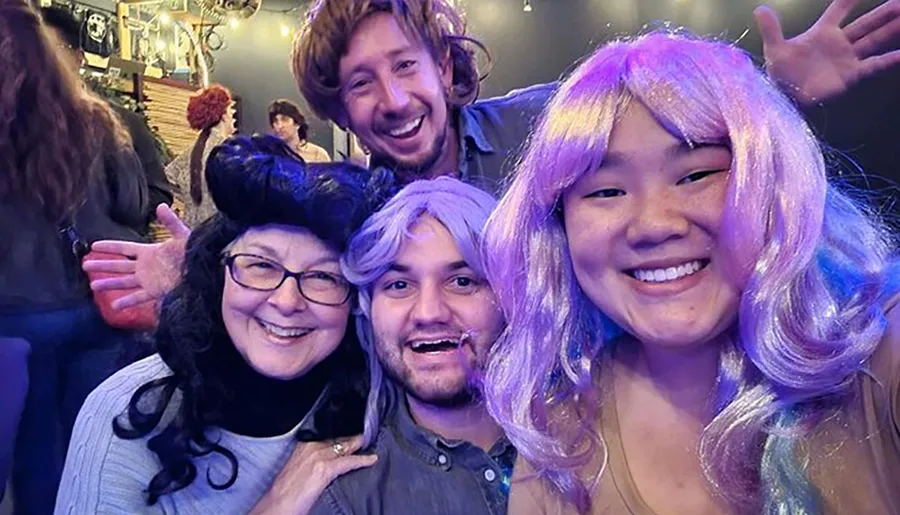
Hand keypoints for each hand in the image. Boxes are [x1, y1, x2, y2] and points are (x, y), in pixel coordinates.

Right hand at [82, 204, 190, 309]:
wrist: (206, 271)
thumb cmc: (196, 253)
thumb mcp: (183, 236)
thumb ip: (171, 222)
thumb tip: (160, 206)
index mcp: (150, 251)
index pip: (125, 248)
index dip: (110, 246)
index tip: (93, 245)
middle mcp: (146, 266)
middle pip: (119, 266)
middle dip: (102, 265)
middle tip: (84, 266)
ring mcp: (149, 280)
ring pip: (124, 282)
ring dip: (109, 284)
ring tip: (93, 286)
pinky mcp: (156, 292)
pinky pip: (138, 297)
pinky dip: (127, 301)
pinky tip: (114, 306)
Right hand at [249, 436, 376, 514]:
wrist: (277, 504)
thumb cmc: (284, 491)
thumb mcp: (296, 469)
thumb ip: (311, 461)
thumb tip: (325, 463)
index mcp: (302, 446)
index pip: (327, 434)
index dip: (340, 432)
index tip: (350, 429)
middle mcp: (310, 447)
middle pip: (337, 438)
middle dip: (352, 436)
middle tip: (366, 433)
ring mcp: (319, 457)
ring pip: (345, 447)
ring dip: (359, 445)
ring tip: (370, 442)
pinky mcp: (325, 469)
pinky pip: (349, 462)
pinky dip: (362, 460)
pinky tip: (372, 459)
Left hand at [756, 0, 899, 104]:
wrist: (786, 97)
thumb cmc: (780, 73)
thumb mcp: (775, 49)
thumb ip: (771, 29)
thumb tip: (759, 9)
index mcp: (822, 32)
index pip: (840, 9)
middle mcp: (838, 42)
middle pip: (866, 22)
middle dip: (884, 12)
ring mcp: (847, 58)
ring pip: (874, 39)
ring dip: (891, 29)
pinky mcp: (850, 75)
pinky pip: (874, 65)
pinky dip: (889, 60)